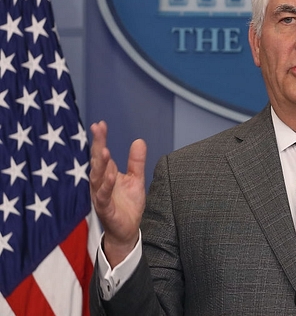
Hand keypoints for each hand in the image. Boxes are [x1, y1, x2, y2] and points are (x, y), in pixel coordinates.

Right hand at [89, 121, 146, 266]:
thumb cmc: (128, 204)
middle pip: (97, 161)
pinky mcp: (105, 209)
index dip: (100, 139)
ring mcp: (100, 196)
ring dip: (100, 164)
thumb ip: (136, 162)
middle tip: (98, 128)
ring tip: (104, 149)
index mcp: (106, 174)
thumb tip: (139, 140)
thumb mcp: (136, 179)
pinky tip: (110, 174)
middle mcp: (100, 183)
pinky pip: (103, 196)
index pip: (101, 154)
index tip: (100, 124)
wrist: (128, 230)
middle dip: (97, 144)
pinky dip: (106, 185)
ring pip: (97, 177)